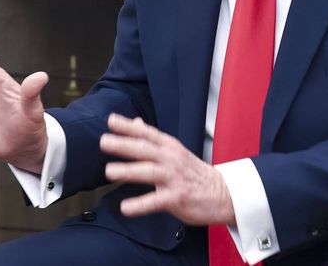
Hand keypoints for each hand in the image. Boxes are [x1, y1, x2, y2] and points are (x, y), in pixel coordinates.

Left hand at [101, 113, 235, 225]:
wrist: (223, 194)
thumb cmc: (193, 172)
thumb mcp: (174, 150)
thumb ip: (152, 138)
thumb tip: (134, 122)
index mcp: (169, 147)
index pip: (147, 134)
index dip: (129, 127)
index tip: (111, 120)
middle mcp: (170, 159)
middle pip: (145, 150)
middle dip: (124, 145)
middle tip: (104, 142)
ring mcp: (174, 179)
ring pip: (149, 172)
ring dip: (129, 171)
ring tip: (109, 171)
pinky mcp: (177, 198)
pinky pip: (156, 201)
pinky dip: (140, 204)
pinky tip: (126, 207)